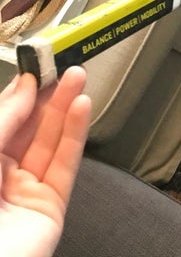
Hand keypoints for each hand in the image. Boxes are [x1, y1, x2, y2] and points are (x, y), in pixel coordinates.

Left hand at [0, 67, 90, 256]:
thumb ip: (4, 120)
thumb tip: (26, 87)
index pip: (4, 118)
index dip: (20, 91)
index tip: (37, 65)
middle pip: (29, 127)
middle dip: (47, 94)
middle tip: (63, 64)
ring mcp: (25, 192)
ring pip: (50, 141)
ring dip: (66, 106)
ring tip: (78, 75)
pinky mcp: (50, 207)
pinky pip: (65, 164)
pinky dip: (76, 133)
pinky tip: (82, 106)